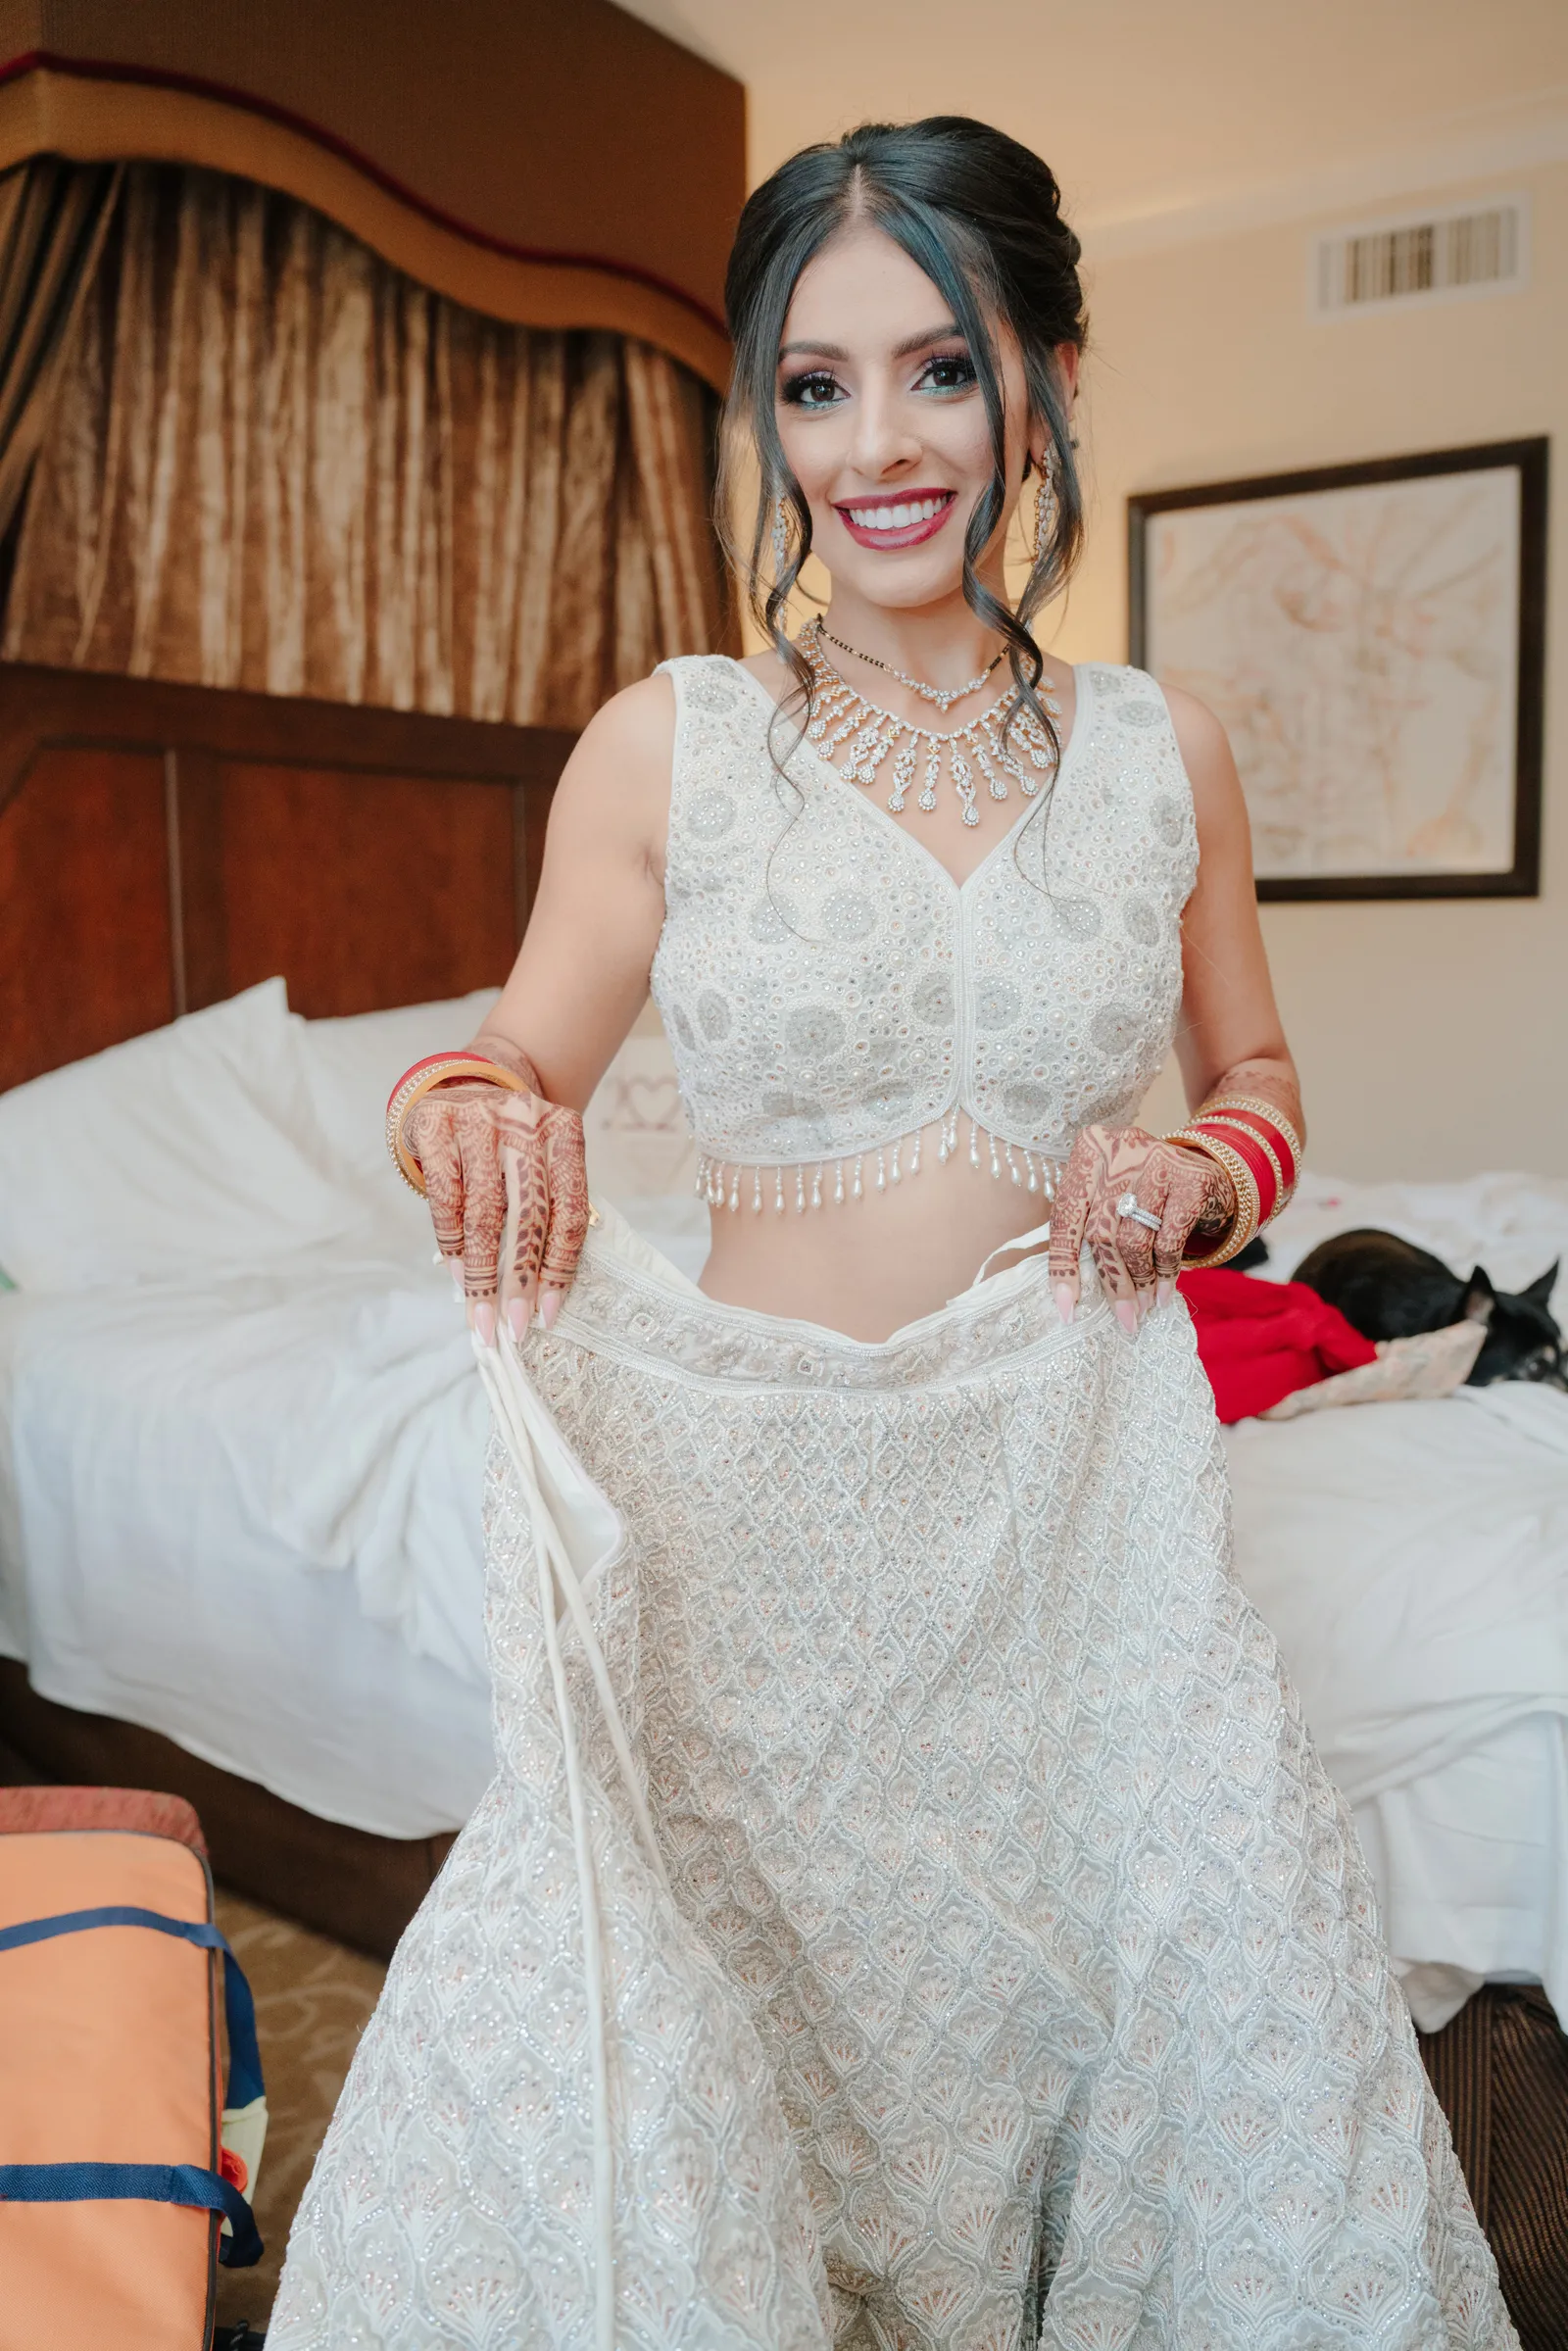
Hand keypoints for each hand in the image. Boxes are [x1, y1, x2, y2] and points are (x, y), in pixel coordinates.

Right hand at [405, 1078, 589, 1345]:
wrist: (468, 1083)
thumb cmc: (513, 1144)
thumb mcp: (542, 1162)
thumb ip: (546, 1212)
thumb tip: (538, 1294)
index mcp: (565, 1131)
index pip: (569, 1209)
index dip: (561, 1266)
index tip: (549, 1313)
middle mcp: (524, 1121)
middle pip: (527, 1214)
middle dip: (519, 1279)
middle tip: (513, 1326)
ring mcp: (477, 1119)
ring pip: (482, 1212)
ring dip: (479, 1272)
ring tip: (479, 1313)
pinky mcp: (434, 1125)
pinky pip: (444, 1199)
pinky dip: (450, 1243)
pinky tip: (455, 1273)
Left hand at [1046, 1124, 1235, 1331]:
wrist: (1207, 1171)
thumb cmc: (1146, 1191)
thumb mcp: (1110, 1193)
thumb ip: (1089, 1225)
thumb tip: (1070, 1293)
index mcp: (1089, 1150)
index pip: (1066, 1217)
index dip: (1063, 1266)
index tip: (1066, 1307)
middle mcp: (1120, 1149)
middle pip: (1101, 1232)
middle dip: (1111, 1281)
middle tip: (1122, 1315)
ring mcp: (1158, 1160)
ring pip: (1134, 1240)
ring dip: (1139, 1282)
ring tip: (1144, 1305)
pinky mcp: (1192, 1179)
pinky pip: (1169, 1241)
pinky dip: (1165, 1273)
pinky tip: (1165, 1292)